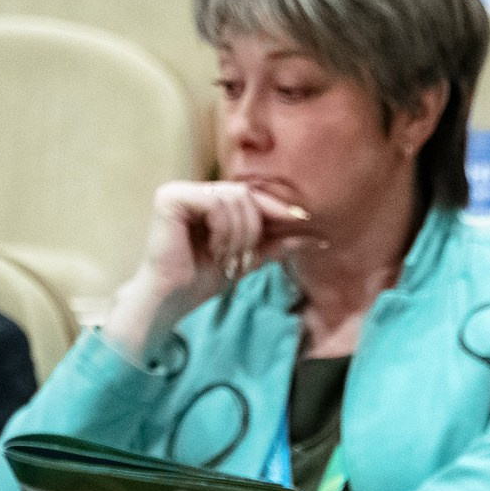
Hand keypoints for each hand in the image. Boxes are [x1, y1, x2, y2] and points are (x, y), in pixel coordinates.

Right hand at [100, 181, 317, 359]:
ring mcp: (180, 191)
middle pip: (246, 194)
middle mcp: (194, 190)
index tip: (302, 220)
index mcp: (211, 199)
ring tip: (226, 257)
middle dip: (255, 227)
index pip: (252, 195)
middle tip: (244, 257)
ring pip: (234, 198)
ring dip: (239, 233)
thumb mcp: (249, 259)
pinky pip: (215, 203)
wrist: (172, 301)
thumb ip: (278, 245)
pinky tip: (213, 248)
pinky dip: (222, 229)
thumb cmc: (203, 280)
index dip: (277, 207)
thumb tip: (318, 238)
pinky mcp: (170, 198)